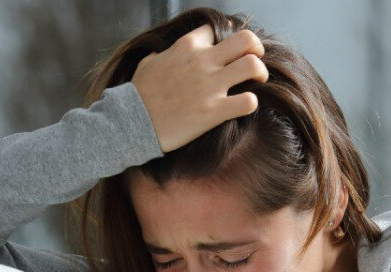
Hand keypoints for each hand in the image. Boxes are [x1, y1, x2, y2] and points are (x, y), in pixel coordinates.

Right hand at [131, 25, 268, 152]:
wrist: (130, 122)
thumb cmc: (136, 95)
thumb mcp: (148, 64)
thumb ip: (165, 55)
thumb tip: (167, 54)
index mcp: (186, 46)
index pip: (215, 30)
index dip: (224, 40)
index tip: (226, 52)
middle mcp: (202, 61)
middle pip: (246, 40)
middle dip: (255, 49)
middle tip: (253, 62)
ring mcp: (210, 86)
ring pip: (253, 66)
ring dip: (259, 73)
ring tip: (256, 82)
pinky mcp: (214, 112)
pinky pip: (249, 101)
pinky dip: (250, 103)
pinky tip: (242, 106)